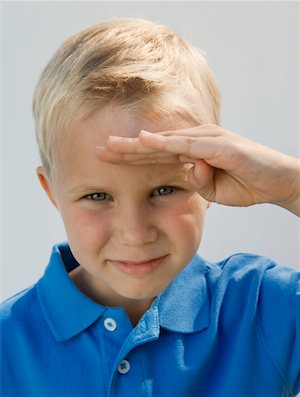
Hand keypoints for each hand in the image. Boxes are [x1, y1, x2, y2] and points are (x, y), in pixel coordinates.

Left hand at [96, 124, 299, 215]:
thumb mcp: (212, 190)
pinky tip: (146, 142)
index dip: (130, 156)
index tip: (105, 161)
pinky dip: (166, 143)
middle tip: (97, 148)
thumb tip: (185, 175)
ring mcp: (207, 141)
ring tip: (112, 144)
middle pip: (154, 144)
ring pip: (166, 141)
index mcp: (191, 153)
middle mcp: (196, 142)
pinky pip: (189, 145)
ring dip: (138, 143)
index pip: (154, 154)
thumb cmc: (245, 184)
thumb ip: (196, 182)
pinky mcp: (220, 146)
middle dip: (125, 148)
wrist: (277, 182)